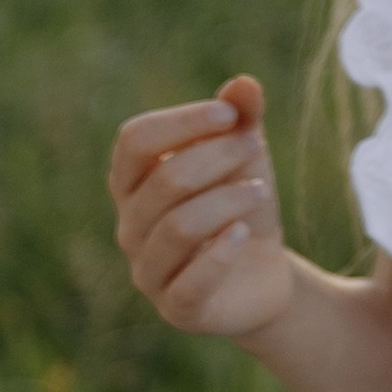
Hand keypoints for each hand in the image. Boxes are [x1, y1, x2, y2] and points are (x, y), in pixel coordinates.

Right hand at [110, 73, 297, 338]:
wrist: (262, 276)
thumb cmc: (240, 205)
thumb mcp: (245, 158)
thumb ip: (242, 119)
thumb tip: (245, 83)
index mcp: (132, 182)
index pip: (134, 140)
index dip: (181, 122)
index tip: (230, 115)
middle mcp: (130, 226)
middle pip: (163, 181)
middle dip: (216, 157)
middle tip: (256, 147)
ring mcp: (148, 271)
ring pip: (177, 227)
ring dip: (226, 201)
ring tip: (262, 191)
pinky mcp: (177, 308)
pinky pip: (189, 281)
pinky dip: (218, 255)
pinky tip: (244, 233)